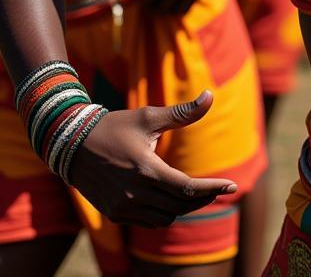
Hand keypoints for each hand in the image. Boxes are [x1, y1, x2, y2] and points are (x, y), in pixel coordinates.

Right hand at [68, 91, 236, 227]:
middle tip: (220, 189)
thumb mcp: (148, 116)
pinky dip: (164, 214)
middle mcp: (134, 194)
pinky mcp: (114, 213)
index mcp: (146, 170)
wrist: (72, 145)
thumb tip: (210, 95)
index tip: (232, 186)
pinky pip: (148, 221)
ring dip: (183, 207)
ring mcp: (122, 207)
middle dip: (203, 198)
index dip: (212, 189)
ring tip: (198, 193)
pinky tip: (173, 199)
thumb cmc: (114, 127)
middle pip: (180, 205)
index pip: (187, 188)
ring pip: (165, 218)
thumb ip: (182, 112)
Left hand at [133, 0, 216, 14]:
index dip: (145, 3)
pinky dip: (178, 9)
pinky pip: (186, 8)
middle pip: (162, 7)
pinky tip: (174, 3)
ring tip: (162, 6)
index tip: (143, 3)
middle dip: (154, 9)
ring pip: (175, 10)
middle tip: (151, 7)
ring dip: (167, 11)